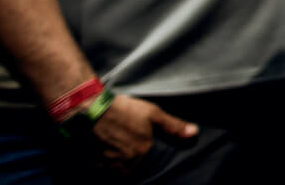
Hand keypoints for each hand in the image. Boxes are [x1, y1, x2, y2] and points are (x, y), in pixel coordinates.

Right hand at [83, 93, 197, 167]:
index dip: (152, 165)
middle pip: (134, 172)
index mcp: (143, 152)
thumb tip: (194, 132)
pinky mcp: (93, 164)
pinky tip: (107, 157)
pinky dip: (105, 168)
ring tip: (123, 158)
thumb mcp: (153, 113)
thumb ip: (173, 126)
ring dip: (122, 169)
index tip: (150, 159)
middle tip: (136, 158)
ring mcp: (108, 165)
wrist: (89, 110)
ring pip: (119, 174)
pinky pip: (102, 172)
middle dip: (136, 168)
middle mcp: (126, 162)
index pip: (152, 168)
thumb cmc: (124, 110)